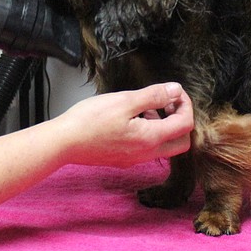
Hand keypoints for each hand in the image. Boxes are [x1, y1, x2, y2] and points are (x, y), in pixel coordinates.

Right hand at [55, 83, 193, 167]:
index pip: (186, 125)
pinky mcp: (123, 159)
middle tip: (166, 102)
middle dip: (180, 120)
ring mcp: (134, 159)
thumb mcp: (124, 100)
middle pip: (181, 142)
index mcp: (150, 138)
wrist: (64, 143)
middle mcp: (146, 153)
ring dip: (163, 126)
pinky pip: (146, 149)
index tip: (174, 92)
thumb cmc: (89, 120)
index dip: (185, 104)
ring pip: (163, 146)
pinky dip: (148, 134)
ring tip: (143, 108)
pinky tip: (129, 120)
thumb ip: (154, 96)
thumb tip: (175, 90)